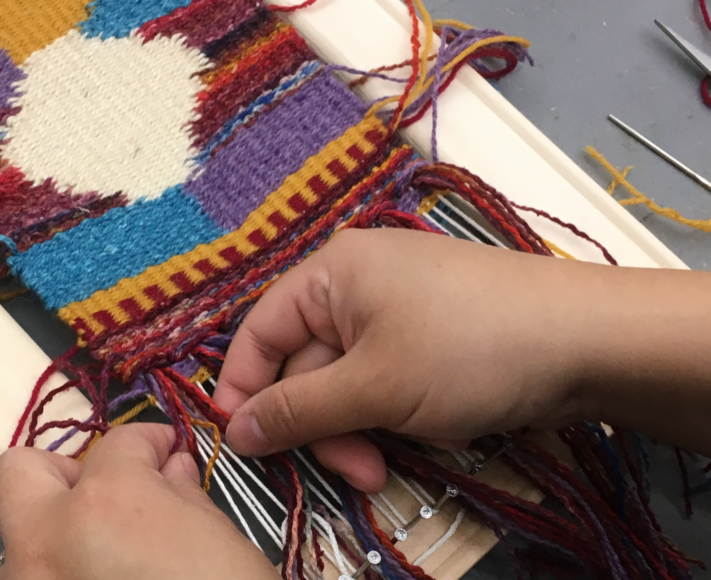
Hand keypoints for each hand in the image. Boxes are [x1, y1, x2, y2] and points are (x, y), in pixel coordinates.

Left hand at [0, 424, 278, 579]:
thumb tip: (171, 473)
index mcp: (108, 502)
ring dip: (61, 543)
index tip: (164, 454)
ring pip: (21, 545)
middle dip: (62, 473)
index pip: (120, 443)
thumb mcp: (225, 546)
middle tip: (106, 492)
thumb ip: (185, 499)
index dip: (150, 443)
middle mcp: (47, 542)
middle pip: (19, 473)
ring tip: (111, 567)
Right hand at [214, 229, 617, 492]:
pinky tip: (417, 437)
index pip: (259, 331)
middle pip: (305, 364)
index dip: (243, 388)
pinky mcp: (428, 338)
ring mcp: (395, 312)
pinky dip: (388, 415)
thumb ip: (297, 411)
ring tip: (385, 466)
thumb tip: (233, 430)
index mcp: (331, 273)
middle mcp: (356, 284)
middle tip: (352, 470)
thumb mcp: (373, 386)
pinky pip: (382, 381)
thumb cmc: (467, 349)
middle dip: (322, 424)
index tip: (240, 443)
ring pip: (345, 381)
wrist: (586, 342)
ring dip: (356, 429)